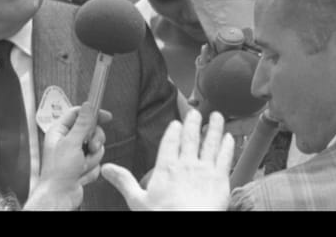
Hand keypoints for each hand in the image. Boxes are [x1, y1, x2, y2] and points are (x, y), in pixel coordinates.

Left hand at [23, 102, 109, 210]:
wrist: (59, 196)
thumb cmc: (58, 173)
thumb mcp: (72, 143)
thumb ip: (83, 123)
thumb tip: (88, 106)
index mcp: (60, 132)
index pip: (78, 114)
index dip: (92, 113)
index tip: (105, 116)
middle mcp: (67, 141)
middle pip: (91, 131)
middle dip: (94, 142)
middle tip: (89, 147)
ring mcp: (75, 154)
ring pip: (96, 147)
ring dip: (92, 158)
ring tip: (81, 166)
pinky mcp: (82, 165)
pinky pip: (95, 161)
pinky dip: (90, 168)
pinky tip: (80, 174)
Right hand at [102, 110, 233, 210]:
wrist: (190, 224)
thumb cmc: (164, 216)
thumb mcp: (138, 201)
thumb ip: (124, 181)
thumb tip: (105, 169)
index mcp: (166, 167)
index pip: (170, 141)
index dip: (174, 130)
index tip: (176, 122)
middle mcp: (186, 164)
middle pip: (191, 136)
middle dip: (194, 121)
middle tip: (196, 112)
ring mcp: (205, 169)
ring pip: (211, 141)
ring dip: (215, 127)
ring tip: (217, 116)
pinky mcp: (221, 177)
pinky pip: (225, 156)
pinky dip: (228, 144)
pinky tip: (229, 137)